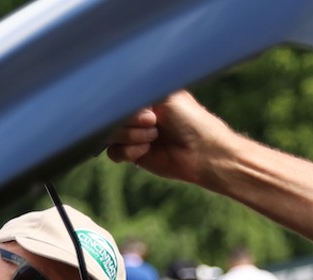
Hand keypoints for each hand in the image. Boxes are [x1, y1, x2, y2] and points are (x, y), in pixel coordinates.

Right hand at [106, 90, 232, 186]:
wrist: (202, 152)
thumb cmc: (190, 119)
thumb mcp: (164, 96)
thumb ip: (138, 91)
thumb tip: (115, 96)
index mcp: (146, 96)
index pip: (120, 95)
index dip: (125, 102)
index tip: (146, 108)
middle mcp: (138, 114)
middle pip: (111, 115)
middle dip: (130, 120)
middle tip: (153, 122)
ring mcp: (134, 134)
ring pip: (111, 133)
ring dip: (131, 135)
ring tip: (154, 136)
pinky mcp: (134, 154)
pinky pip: (114, 152)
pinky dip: (127, 151)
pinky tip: (145, 150)